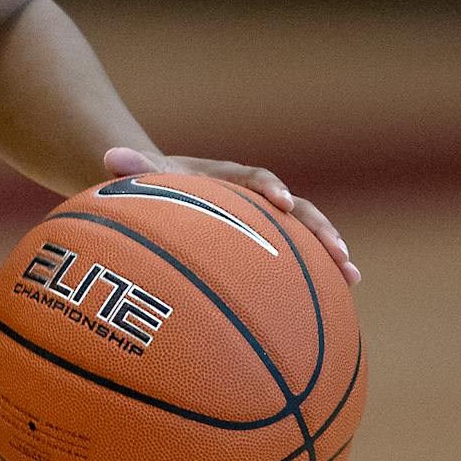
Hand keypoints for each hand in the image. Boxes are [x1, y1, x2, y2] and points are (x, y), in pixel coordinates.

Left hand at [103, 146, 359, 285]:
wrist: (163, 191)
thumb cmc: (152, 185)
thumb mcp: (142, 175)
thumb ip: (132, 167)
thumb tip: (108, 155)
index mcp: (227, 178)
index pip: (254, 177)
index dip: (270, 188)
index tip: (280, 202)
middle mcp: (254, 198)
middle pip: (295, 209)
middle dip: (318, 228)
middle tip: (339, 253)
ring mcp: (265, 222)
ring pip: (305, 236)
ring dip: (330, 253)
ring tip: (352, 278)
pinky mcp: (267, 245)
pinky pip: (296, 260)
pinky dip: (315, 278)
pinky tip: (337, 305)